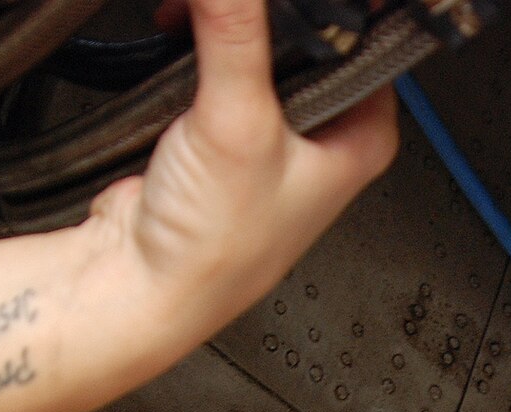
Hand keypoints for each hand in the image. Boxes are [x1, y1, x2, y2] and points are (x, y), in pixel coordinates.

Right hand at [91, 0, 399, 334]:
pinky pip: (222, 66)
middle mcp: (325, 138)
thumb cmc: (214, 247)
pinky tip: (178, 39)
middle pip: (313, 38)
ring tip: (191, 18)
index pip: (369, 40)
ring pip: (263, 49)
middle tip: (233, 4)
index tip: (284, 0)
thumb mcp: (236, 121)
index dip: (332, 10)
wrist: (141, 285)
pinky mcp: (224, 131)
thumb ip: (236, 33)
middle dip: (267, 11)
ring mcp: (273, 135)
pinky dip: (199, 45)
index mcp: (363, 139)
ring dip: (227, 24)